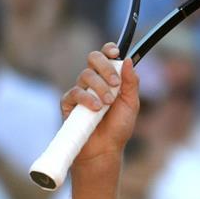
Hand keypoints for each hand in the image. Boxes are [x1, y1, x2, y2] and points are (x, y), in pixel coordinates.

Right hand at [61, 43, 139, 163]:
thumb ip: (131, 82)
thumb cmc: (119, 127)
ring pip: (85, 74)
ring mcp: (80, 91)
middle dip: (105, 67)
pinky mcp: (68, 103)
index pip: (106, 56)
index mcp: (109, 78)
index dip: (109, 49)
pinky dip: (86, 98)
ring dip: (99, 87)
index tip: (115, 52)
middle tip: (115, 84)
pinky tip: (95, 108)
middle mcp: (94, 81)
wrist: (106, 149)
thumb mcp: (131, 103)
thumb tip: (128, 60)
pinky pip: (74, 92)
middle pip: (93, 58)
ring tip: (107, 104)